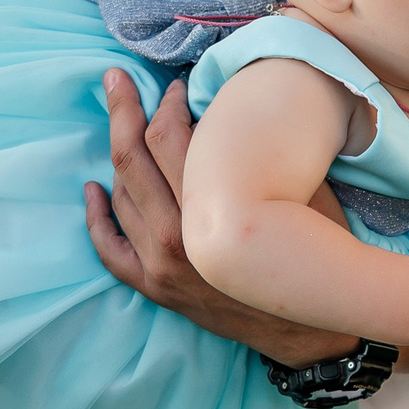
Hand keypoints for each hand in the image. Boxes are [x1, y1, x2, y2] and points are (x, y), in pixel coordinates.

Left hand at [85, 72, 356, 368]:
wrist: (309, 330)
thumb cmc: (313, 251)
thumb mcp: (301, 194)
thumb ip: (263, 155)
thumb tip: (235, 105)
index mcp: (210, 210)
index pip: (168, 139)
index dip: (168, 103)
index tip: (178, 85)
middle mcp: (175, 237)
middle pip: (132, 159)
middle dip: (124, 110)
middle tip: (117, 79)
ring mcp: (159, 266)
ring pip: (121, 196)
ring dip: (118, 156)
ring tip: (124, 124)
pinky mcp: (155, 288)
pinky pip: (110, 249)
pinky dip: (99, 218)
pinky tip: (94, 190)